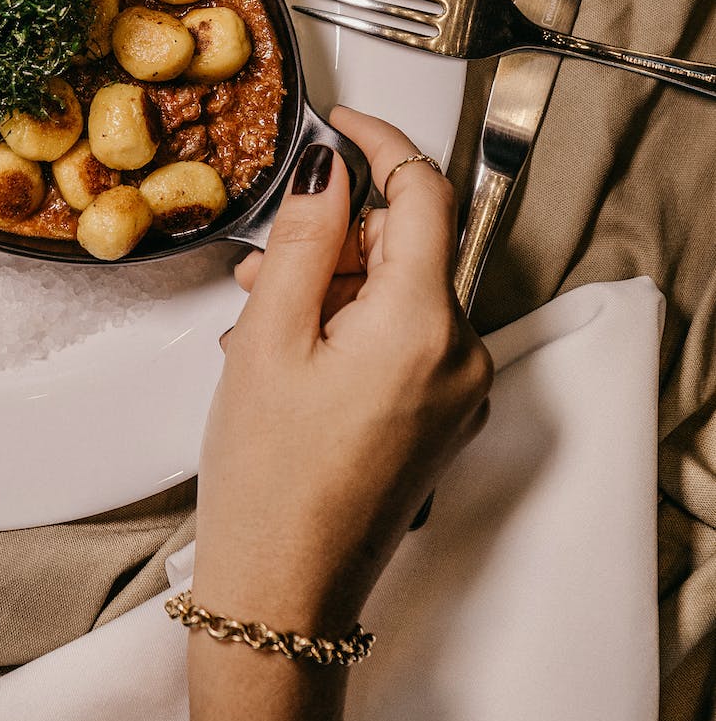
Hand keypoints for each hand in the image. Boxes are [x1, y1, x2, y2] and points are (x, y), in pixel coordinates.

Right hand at [192, 105, 492, 635]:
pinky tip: (289, 358)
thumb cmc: (269, 483)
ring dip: (332, 288)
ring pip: (399, 294)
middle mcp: (462, 356)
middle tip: (260, 267)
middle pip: (408, 247)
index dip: (380, 143)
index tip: (339, 124)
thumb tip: (328, 168)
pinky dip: (350, 329)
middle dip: (334, 240)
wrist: (285, 596)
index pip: (425, 192)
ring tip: (258, 327)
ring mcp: (458, 393)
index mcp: (424, 325)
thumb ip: (302, 238)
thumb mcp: (267, 337)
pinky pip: (404, 340)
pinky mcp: (443, 421)